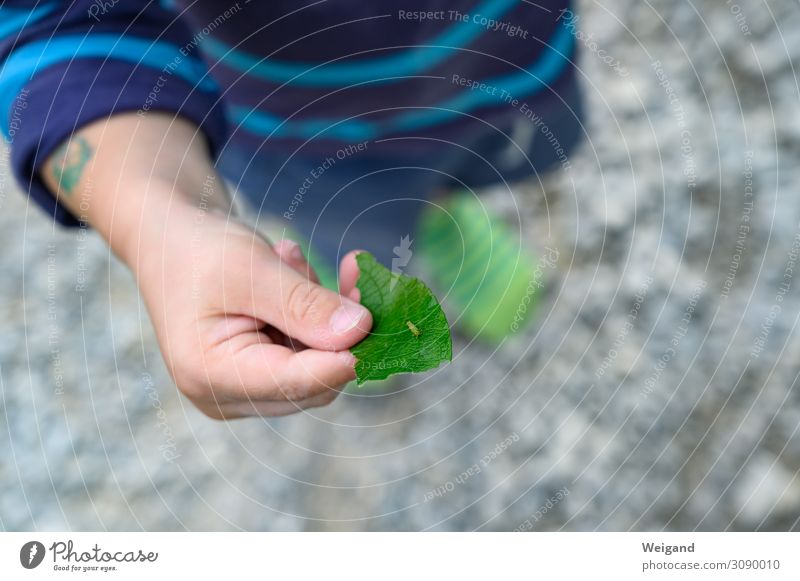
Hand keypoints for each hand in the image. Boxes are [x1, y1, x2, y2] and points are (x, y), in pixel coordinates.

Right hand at [40, 113, 371, 417]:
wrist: (169, 240)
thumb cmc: (197, 250)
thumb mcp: (251, 269)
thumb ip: (304, 304)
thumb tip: (361, 331)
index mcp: (210, 375)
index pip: (295, 383)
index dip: (343, 356)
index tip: (378, 319)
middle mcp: (227, 395)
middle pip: (314, 380)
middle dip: (339, 326)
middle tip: (352, 269)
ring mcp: (246, 388)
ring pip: (318, 364)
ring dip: (324, 312)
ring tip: (290, 257)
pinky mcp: (262, 372)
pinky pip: (309, 351)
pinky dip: (315, 313)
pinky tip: (292, 269)